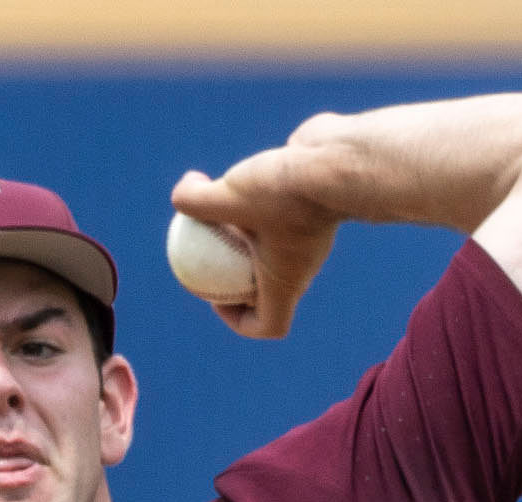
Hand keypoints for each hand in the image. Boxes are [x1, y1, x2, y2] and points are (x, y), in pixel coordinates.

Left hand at [169, 153, 341, 339]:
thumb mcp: (230, 196)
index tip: (217, 294)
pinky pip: (278, 216)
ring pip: (270, 248)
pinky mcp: (309, 206)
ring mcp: (307, 237)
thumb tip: (178, 199)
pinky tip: (237, 174)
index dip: (238, 320)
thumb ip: (195, 201)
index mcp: (285, 281)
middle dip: (233, 276)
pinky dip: (257, 205)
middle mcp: (300, 265)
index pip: (269, 325)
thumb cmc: (288, 190)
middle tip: (205, 248)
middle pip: (265, 288)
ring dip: (242, 235)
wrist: (343, 157)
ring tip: (216, 205)